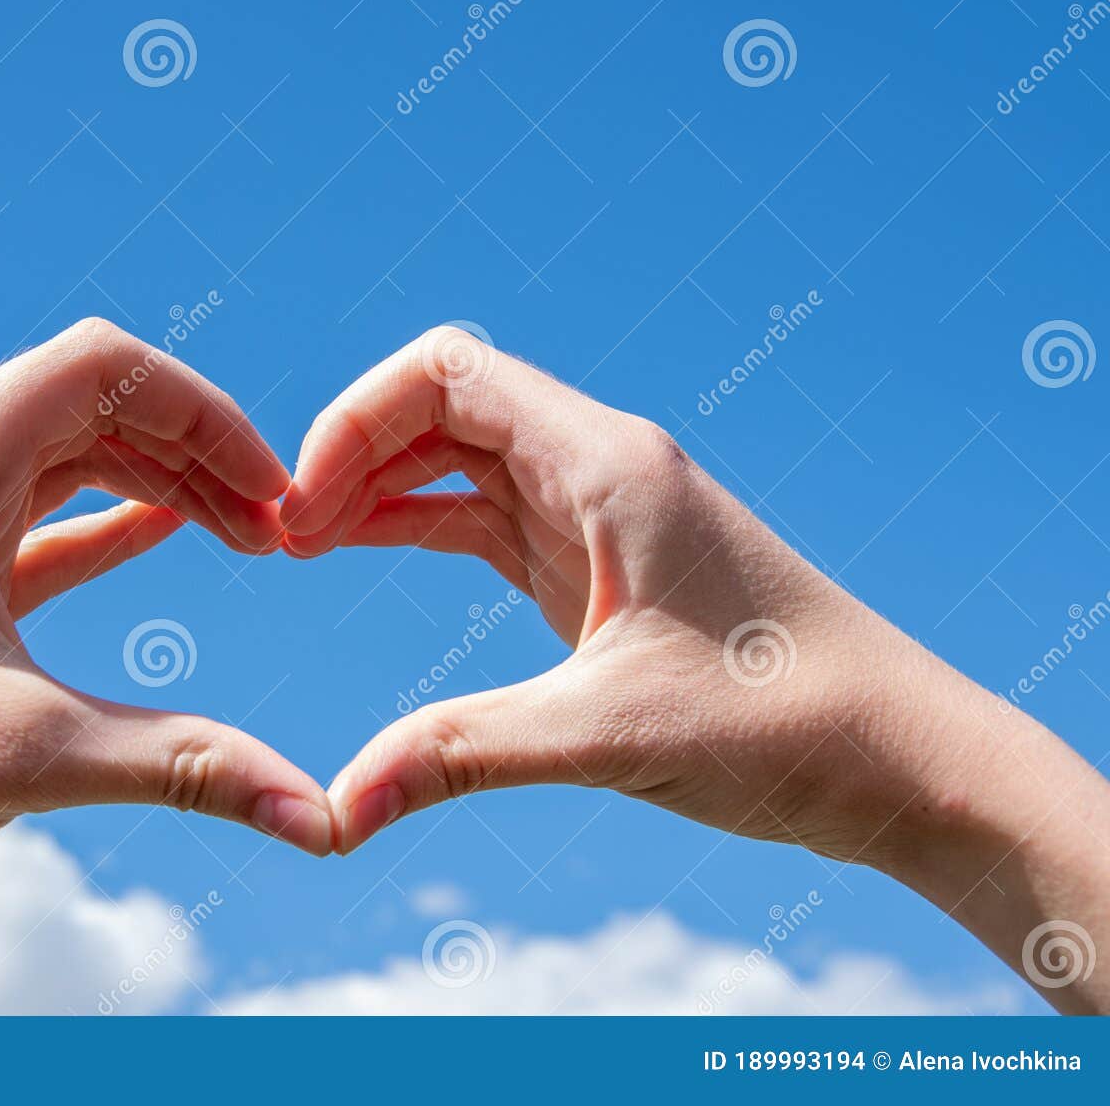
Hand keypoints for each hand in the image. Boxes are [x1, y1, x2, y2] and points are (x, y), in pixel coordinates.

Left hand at [0, 318, 332, 1013]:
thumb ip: (187, 764)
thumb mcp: (32, 754)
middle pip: (92, 406)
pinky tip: (166, 535)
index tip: (273, 490)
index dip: (206, 412)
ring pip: (66, 462)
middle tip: (276, 528)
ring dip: (158, 485)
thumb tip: (322, 820)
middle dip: (195, 452)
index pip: (102, 365)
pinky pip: (36, 524)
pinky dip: (107, 523)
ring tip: (244, 537)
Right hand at [285, 327, 1109, 1012]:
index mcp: (608, 463)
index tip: (302, 506)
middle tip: (282, 537)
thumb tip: (334, 810)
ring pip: (458, 458)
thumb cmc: (783, 725)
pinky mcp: (596, 562)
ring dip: (376, 487)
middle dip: (350, 452)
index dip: (353, 420)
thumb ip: (461, 753)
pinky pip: (483, 514)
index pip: (447, 373)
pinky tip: (361, 549)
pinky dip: (415, 523)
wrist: (899, 757)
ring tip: (300, 546)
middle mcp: (600, 465)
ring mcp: (598, 511)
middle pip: (441, 404)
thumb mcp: (606, 735)